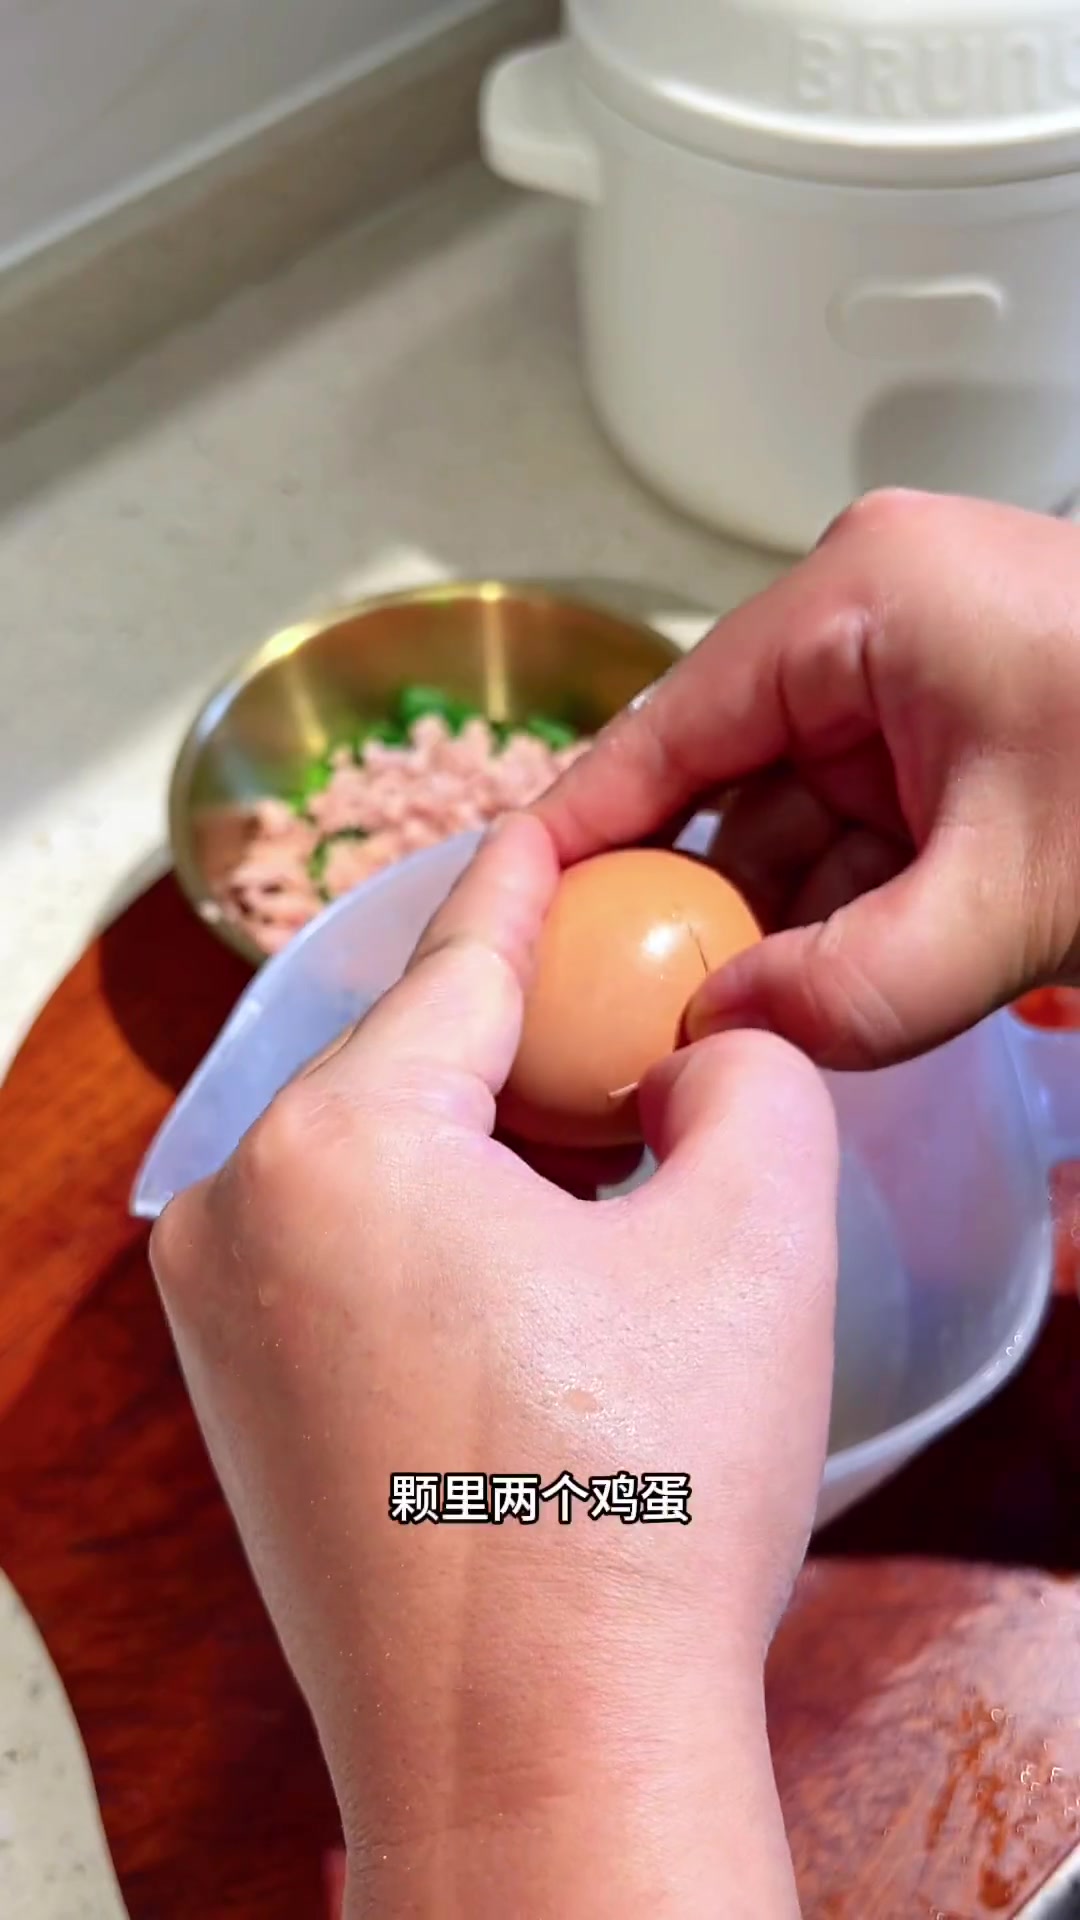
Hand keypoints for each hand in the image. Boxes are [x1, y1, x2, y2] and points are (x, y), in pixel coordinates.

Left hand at [151, 815, 836, 1919]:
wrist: (538, 1762)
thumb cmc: (640, 1506)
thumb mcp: (754, 1238)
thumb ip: (747, 1082)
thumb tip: (699, 1061)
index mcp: (338, 1142)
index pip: (460, 971)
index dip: (529, 893)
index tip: (552, 828)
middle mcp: (239, 1214)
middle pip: (412, 1071)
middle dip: (526, 1046)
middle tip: (633, 1034)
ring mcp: (220, 1321)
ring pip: (379, 1169)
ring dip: (489, 1152)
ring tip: (606, 1165)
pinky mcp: (237, 1409)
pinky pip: (346, 1260)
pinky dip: (439, 1237)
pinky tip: (535, 1278)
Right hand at [538, 491, 1079, 1068]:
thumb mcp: (1012, 902)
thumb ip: (852, 988)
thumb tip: (713, 1040)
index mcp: (855, 599)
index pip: (667, 725)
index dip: (582, 830)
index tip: (511, 918)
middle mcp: (871, 614)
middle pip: (727, 780)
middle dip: (693, 906)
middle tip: (627, 1020)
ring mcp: (923, 667)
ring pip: (800, 815)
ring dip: (777, 923)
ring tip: (722, 1030)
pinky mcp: (967, 721)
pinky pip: (868, 824)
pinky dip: (848, 910)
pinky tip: (816, 993)